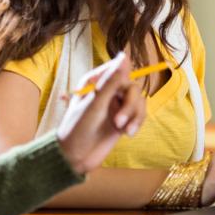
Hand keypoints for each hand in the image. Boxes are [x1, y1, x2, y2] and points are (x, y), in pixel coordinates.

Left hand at [56, 52, 145, 173]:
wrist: (75, 158)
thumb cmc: (78, 128)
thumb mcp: (95, 104)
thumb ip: (111, 81)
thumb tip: (124, 56)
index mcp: (95, 82)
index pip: (117, 70)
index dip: (124, 79)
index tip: (121, 93)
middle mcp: (107, 91)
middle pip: (132, 88)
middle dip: (130, 105)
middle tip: (119, 122)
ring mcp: (116, 106)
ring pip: (139, 101)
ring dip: (135, 116)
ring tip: (125, 131)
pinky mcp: (124, 119)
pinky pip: (140, 114)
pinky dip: (137, 122)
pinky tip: (129, 134)